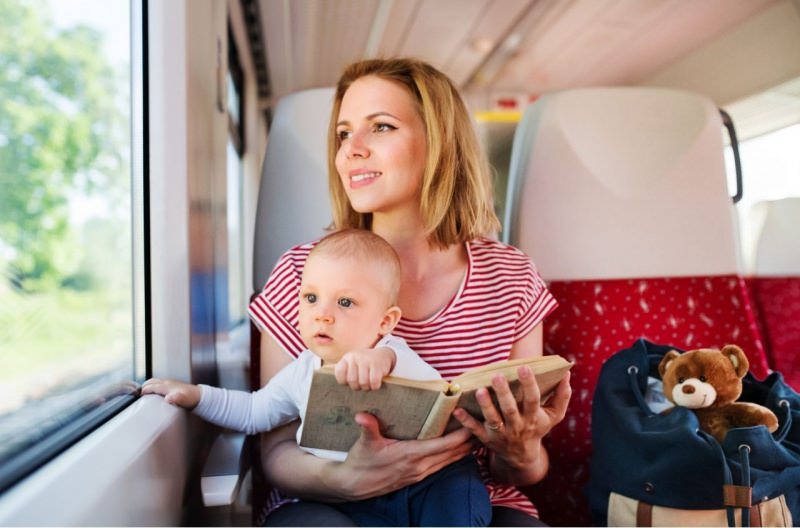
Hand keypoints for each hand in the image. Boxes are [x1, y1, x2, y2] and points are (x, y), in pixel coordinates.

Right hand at [141, 378, 201, 408]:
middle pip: (153, 381)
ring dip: (149, 384)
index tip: (137, 394)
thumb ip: (176, 398)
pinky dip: (154, 385)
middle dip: (144, 385)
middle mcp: (168, 383)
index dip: (144, 390)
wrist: (200, 396)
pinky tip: (155, 391)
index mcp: (168, 386)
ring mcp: (170, 383)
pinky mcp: (173, 385)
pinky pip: (160, 383)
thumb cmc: (191, 399)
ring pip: (156, 381)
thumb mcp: (184, 400)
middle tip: (137, 392)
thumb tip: (168, 398)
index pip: (153, 386)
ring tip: (144, 390)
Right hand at [325, 412, 478, 499]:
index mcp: (411, 455)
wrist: (354, 485)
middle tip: (485, 424)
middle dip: (470, 440)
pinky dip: (453, 455)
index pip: (444, 445)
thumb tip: (362, 416)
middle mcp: (420, 466)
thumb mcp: (364, 443)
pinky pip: (442, 465)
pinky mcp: (417, 476)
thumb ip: (367, 428)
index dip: (462, 435)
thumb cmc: (360, 462)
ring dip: (465, 449)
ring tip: (479, 435)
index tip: (474, 421)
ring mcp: (420, 473)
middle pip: (454, 453)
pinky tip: (460, 449)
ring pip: (450, 461)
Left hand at [334, 347, 395, 389]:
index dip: (345, 381)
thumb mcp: (353, 365)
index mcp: (346, 358)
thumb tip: (343, 392)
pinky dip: (375, 386)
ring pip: (363, 382)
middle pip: (352, 380)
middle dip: (357, 386)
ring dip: (367, 387)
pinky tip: (376, 383)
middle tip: (362, 384)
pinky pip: (373, 381)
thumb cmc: (365, 366)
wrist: (383, 355)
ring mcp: (366, 360)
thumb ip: (346, 374)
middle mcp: (354, 357)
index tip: (351, 381)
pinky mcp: (377, 364)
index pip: (339, 372)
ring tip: (369, 384)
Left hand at [453, 367, 571, 484]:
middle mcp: (517, 426)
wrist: (523, 457)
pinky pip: (475, 431)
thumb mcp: (554, 415)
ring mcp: (501, 434)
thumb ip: (562, 396)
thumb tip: (567, 374)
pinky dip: (466, 421)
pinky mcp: (487, 439)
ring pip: (493, 420)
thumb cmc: (538, 427)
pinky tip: (457, 410)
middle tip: (496, 376)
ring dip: (486, 406)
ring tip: (479, 391)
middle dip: (504, 393)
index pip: (533, 399)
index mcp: (533, 418)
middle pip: (510, 410)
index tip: (524, 367)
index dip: (529, 384)